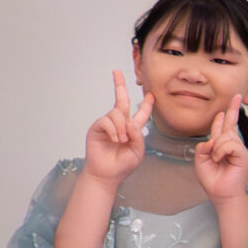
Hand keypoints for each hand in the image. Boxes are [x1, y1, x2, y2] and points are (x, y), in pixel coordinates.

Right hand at [81, 70, 153, 185]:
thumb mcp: (138, 151)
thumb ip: (138, 136)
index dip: (146, 104)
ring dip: (122, 127)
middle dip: (119, 85)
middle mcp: (119, 123)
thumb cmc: (123, 164)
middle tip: (116, 72)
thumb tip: (130, 122)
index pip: (140, 113)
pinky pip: (107, 121)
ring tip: (122, 141)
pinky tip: (115, 139)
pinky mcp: (97, 127)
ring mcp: (107, 124)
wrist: (107, 174)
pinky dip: (113, 130)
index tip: (150, 94)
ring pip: (117, 113)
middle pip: (122, 101)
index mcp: (132, 129)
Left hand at [195, 96, 247, 203]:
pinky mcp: (242, 155)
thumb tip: (212, 140)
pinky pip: (229, 145)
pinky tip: (221, 160)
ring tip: (217, 160)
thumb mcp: (200, 161)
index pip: (222, 128)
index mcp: (221, 146)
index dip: (223, 117)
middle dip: (233, 109)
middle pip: (230, 124)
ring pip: (225, 136)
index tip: (225, 108)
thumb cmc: (213, 181)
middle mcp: (231, 146)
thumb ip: (202, 148)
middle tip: (237, 97)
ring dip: (217, 148)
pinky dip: (221, 152)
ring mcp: (238, 150)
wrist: (222, 195)